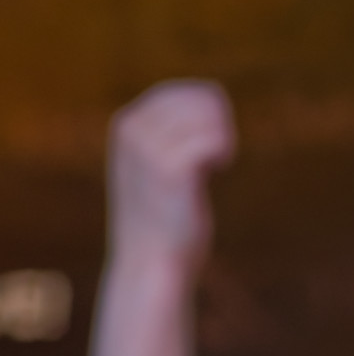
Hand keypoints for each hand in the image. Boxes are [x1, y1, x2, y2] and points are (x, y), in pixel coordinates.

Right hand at [107, 81, 235, 267]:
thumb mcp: (157, 164)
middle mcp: (132, 129)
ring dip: (224, 137)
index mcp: (127, 123)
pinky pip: (213, 139)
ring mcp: (148, 148)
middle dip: (220, 123)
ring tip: (217, 162)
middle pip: (200, 97)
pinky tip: (221, 166)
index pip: (182, 91)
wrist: (151, 263)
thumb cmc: (163, 218)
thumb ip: (171, 131)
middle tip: (219, 156)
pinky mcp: (170, 170)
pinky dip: (224, 150)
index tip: (211, 146)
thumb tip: (214, 94)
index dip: (209, 114)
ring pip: (208, 115)